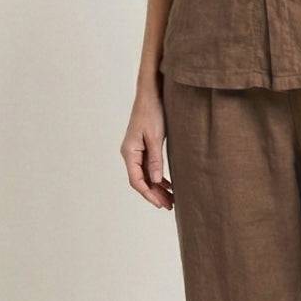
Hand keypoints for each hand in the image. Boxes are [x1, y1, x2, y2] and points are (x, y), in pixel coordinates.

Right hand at [121, 79, 173, 209]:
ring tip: (171, 199)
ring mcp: (136, 151)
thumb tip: (156, 181)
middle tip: (169, 206)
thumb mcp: (155, 137)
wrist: (151, 93)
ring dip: (157, 188)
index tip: (160, 204)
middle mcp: (130, 153)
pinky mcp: (143, 146)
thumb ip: (155, 159)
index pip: (136, 180)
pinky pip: (149, 167)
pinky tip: (168, 185)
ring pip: (146, 175)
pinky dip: (158, 177)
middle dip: (155, 194)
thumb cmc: (152, 112)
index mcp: (129, 152)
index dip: (148, 194)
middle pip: (141, 180)